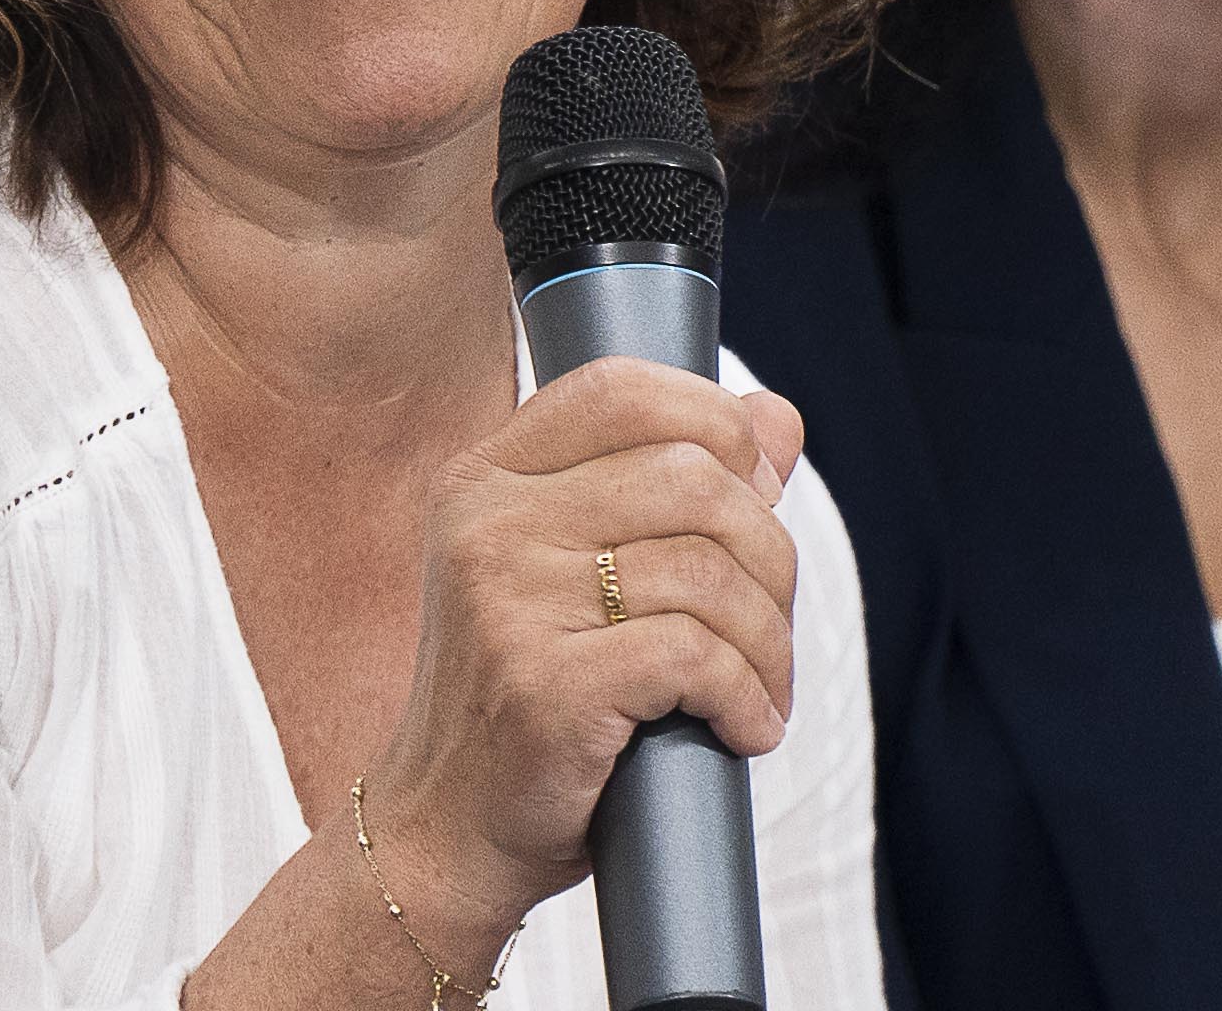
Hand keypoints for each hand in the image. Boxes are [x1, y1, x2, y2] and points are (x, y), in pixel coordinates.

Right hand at [355, 360, 804, 945]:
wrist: (444, 832)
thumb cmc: (526, 700)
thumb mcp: (575, 576)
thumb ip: (668, 488)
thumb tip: (777, 417)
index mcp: (485, 478)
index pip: (621, 389)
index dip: (716, 423)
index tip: (756, 493)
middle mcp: (486, 523)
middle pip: (692, 478)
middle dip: (768, 554)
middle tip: (770, 624)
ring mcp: (507, 602)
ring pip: (708, 572)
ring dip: (768, 642)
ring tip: (763, 688)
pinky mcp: (545, 686)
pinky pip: (697, 656)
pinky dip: (747, 697)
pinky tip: (744, 728)